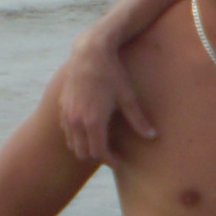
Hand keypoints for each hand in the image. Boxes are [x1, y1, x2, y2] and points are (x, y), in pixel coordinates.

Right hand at [58, 37, 155, 162]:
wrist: (90, 53)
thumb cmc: (112, 74)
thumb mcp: (128, 98)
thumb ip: (138, 120)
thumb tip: (153, 136)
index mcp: (93, 122)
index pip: (99, 153)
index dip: (110, 161)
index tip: (119, 163)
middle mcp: (76, 121)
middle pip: (82, 153)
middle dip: (97, 157)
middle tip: (111, 155)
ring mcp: (67, 114)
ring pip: (72, 143)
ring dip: (85, 147)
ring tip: (100, 143)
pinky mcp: (62, 106)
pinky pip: (66, 130)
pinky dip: (76, 136)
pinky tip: (89, 129)